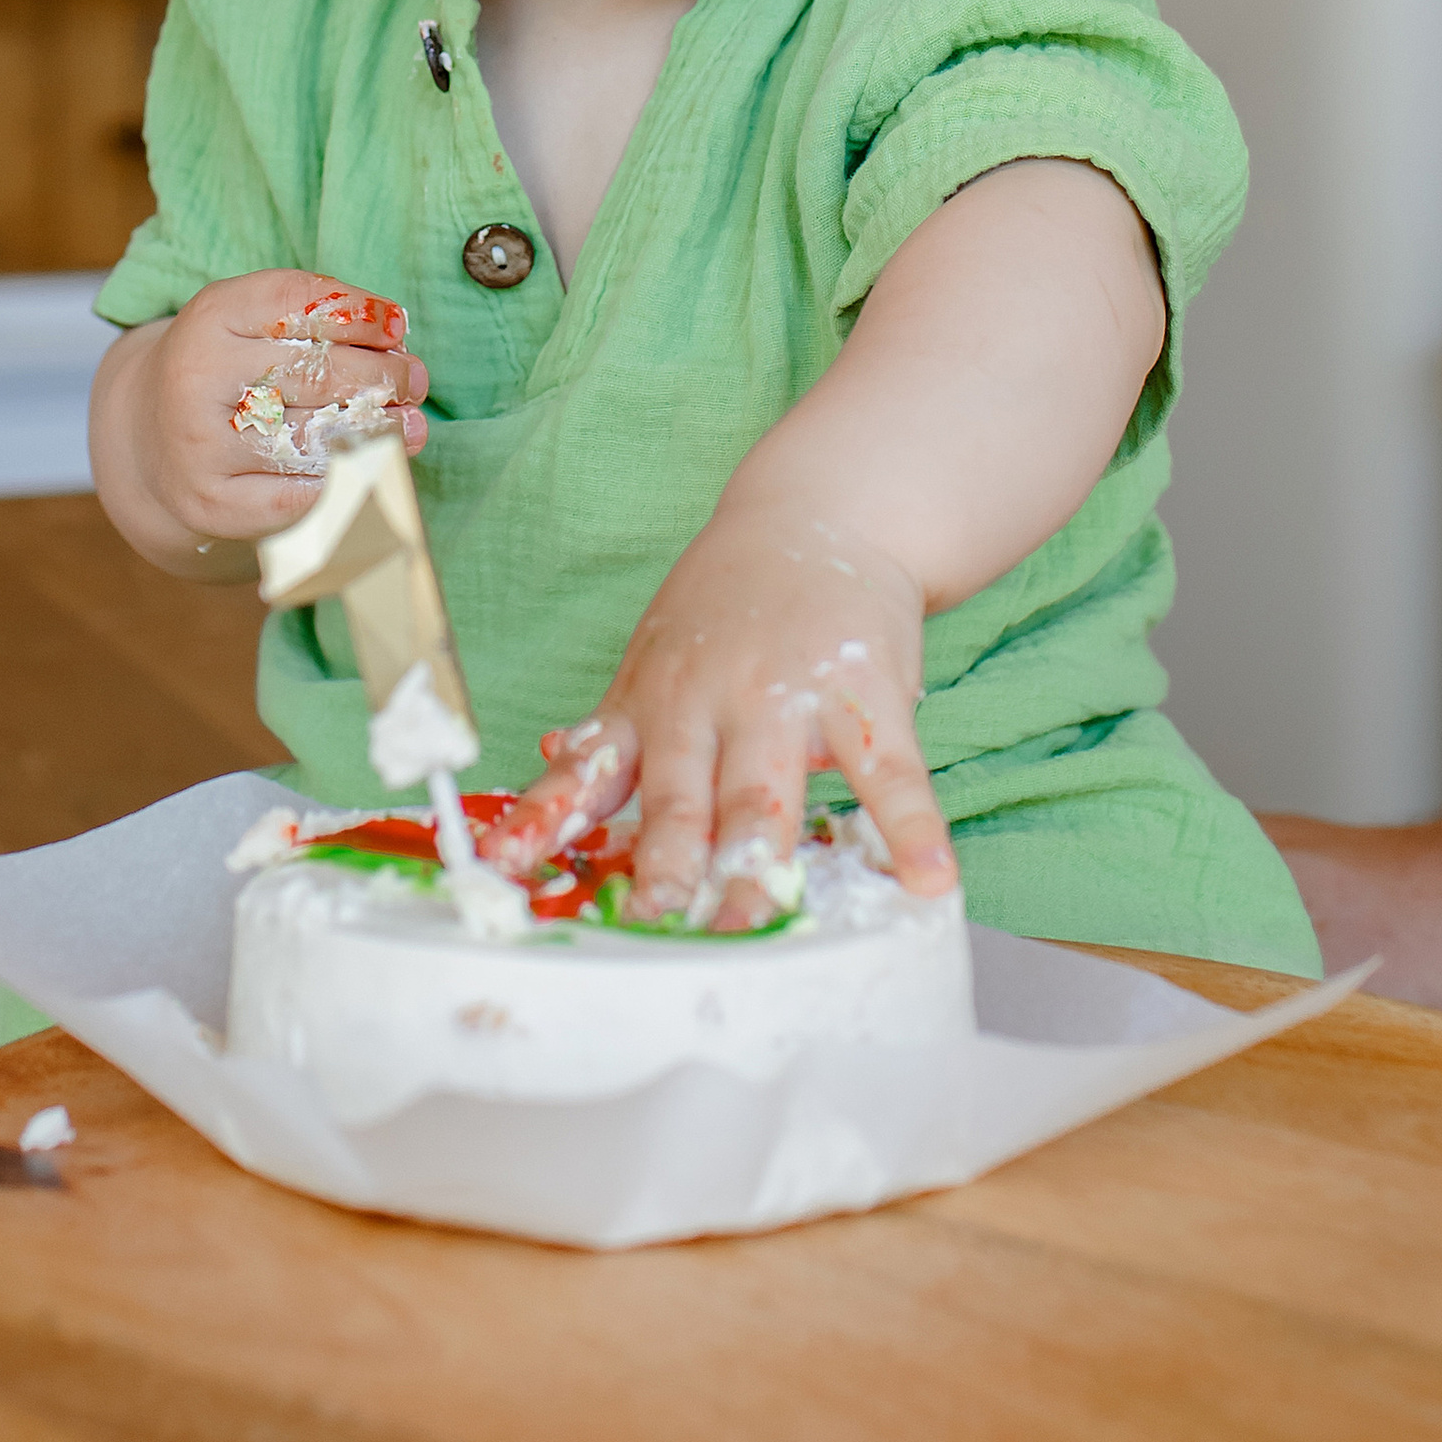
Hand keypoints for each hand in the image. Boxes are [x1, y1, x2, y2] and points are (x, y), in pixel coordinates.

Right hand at [91, 268, 427, 568]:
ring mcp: (201, 444)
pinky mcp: (213, 502)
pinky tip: (374, 468)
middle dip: (381, 375)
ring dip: (379, 431)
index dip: (360, 313)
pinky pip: (298, 497)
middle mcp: (197, 377)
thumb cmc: (226, 371)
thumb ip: (316, 321)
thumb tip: (397, 348)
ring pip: (313, 437)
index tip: (398, 327)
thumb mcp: (251, 322)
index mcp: (211, 315)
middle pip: (316, 372)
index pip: (299, 302)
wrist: (148, 438)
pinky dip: (345, 482)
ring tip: (411, 425)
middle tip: (415, 379)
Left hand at [488, 500, 955, 926]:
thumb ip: (612, 731)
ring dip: (758, 863)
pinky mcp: (864, 691)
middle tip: (654, 926)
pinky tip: (930, 883)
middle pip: (681, 797)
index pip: (591, 773)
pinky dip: (912, 830)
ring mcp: (788, 696)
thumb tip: (549, 769)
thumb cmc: (726, 606)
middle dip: (666, 866)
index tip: (511, 870)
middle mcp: (708, 701)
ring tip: (753, 928)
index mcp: (650, 702)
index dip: (549, 820)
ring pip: (768, 792)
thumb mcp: (653, 659)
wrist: (817, 514)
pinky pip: (890, 771)